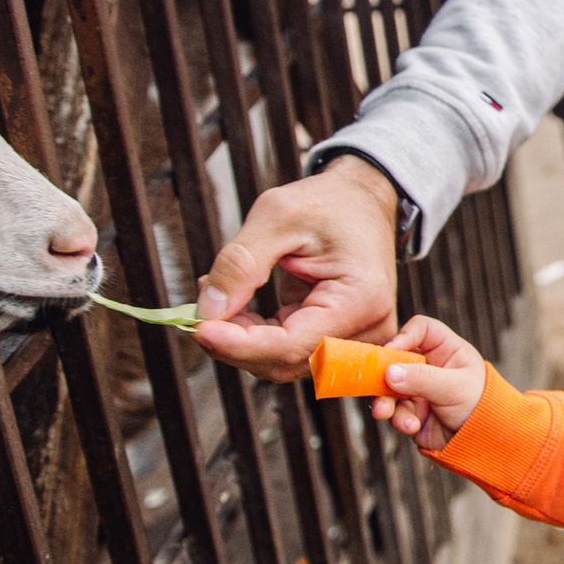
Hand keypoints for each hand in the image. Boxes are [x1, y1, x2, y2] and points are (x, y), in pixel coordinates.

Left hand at [191, 158, 400, 381]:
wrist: (362, 201)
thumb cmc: (328, 203)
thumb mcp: (278, 216)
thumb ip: (241, 264)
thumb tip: (207, 311)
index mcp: (362, 300)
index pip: (292, 345)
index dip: (239, 344)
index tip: (196, 326)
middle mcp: (366, 331)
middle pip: (284, 361)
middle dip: (233, 342)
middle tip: (197, 307)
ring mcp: (353, 341)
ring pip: (279, 362)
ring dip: (240, 340)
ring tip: (219, 296)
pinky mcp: (334, 340)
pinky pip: (283, 352)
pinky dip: (252, 336)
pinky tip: (236, 307)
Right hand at [370, 313, 485, 449]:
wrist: (482, 441)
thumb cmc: (479, 404)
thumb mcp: (455, 387)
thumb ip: (423, 378)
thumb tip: (389, 372)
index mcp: (445, 349)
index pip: (421, 330)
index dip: (404, 336)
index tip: (391, 351)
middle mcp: (428, 366)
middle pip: (396, 359)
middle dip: (383, 374)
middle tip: (377, 385)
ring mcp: (417, 389)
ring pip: (388, 388)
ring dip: (384, 401)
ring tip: (385, 413)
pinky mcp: (410, 412)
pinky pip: (395, 412)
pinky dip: (398, 419)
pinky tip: (412, 426)